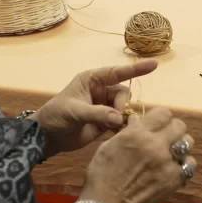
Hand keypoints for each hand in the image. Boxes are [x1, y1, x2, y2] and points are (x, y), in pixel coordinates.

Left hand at [35, 60, 156, 156]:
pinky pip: (122, 122)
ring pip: (125, 109)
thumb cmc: (56, 116)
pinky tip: (118, 134)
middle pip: (124, 94)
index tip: (153, 65)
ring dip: (123, 118)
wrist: (48, 137)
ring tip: (112, 127)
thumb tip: (119, 117)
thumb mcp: (74, 112)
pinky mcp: (106, 122)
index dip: (136, 69)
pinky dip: (123, 127)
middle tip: (113, 119)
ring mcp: (104, 107)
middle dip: (122, 106)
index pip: (117, 72)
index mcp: (92, 80)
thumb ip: (97, 113)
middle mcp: (101, 91)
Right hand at [81, 107, 194, 202]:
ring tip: (170, 153)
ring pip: (187, 144)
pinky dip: (183, 164)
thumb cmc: (103, 175)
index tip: (158, 123)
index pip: (164, 113)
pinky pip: (190, 165)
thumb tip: (139, 119)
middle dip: (173, 129)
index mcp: (137, 135)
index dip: (161, 117)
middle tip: (166, 137)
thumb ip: (128, 130)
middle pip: (180, 126)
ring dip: (180, 146)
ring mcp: (167, 164)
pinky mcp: (174, 180)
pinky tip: (173, 167)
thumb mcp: (109, 145)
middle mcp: (155, 146)